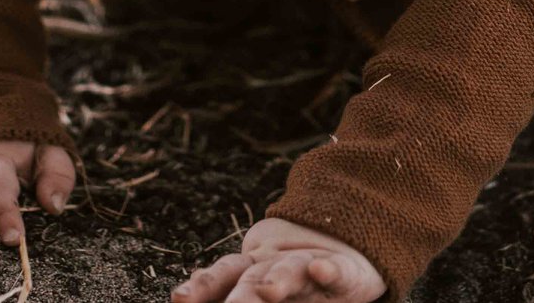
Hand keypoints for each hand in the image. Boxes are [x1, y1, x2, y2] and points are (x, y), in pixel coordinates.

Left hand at [174, 218, 384, 302]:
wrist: (351, 236)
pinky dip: (329, 270)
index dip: (203, 286)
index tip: (181, 299)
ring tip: (269, 291)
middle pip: (252, 277)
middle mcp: (278, 265)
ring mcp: (311, 265)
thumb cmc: (298, 270)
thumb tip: (185, 295)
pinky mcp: (347, 272)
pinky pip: (338, 271)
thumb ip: (226, 284)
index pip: (223, 274)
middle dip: (237, 297)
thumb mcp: (262, 275)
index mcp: (255, 268)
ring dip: (278, 279)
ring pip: (291, 270)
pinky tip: (320, 269)